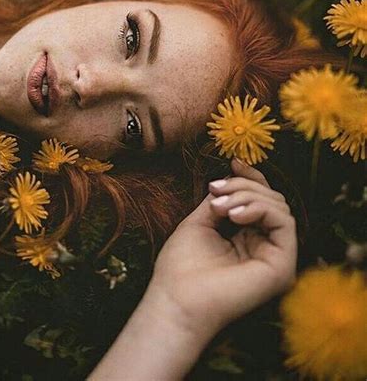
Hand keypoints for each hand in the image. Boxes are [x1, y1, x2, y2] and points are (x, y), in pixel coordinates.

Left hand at [149, 157, 296, 340]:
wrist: (176, 299)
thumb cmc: (181, 266)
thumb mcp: (201, 221)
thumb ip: (221, 200)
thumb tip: (232, 176)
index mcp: (247, 238)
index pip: (261, 200)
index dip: (251, 177)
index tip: (233, 162)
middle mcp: (265, 247)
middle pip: (271, 199)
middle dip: (243, 186)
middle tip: (215, 192)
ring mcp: (276, 258)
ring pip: (279, 206)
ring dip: (248, 196)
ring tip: (220, 208)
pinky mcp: (283, 266)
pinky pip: (285, 222)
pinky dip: (260, 208)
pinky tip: (234, 216)